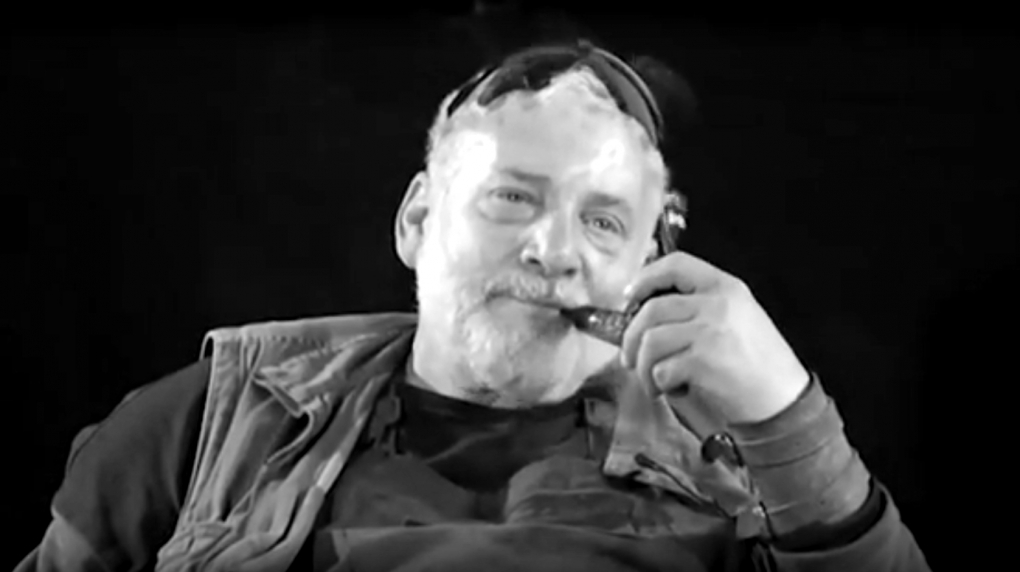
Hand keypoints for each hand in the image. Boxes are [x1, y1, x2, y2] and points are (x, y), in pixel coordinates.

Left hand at [619, 250, 810, 423]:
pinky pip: (661, 369)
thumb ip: (699, 307)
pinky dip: (660, 384)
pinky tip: (674, 390)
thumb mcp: (738, 318)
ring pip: (651, 341)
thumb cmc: (758, 365)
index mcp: (726, 286)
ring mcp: (710, 331)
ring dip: (643, 367)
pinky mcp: (703, 361)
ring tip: (652, 381)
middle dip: (631, 337)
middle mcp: (718, 303)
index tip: (629, 296)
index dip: (646, 278)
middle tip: (628, 358)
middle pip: (652, 309)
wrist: (784, 402)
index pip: (676, 265)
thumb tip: (644, 313)